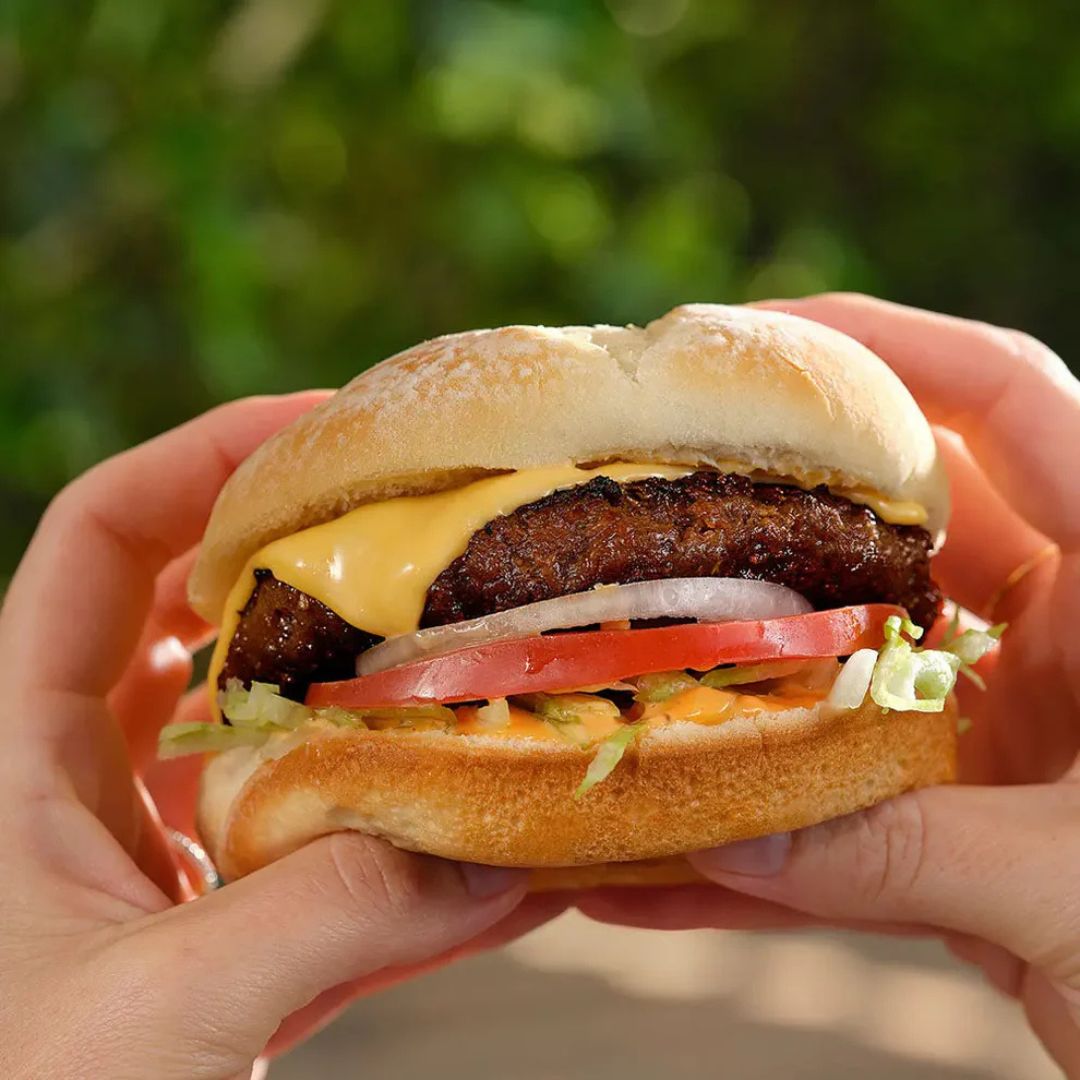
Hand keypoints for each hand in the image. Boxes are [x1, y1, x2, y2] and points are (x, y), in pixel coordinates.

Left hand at [0, 394, 562, 1079]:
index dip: (198, 461)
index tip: (319, 430)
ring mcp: (164, 868)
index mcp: (12, 759)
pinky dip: (410, 857)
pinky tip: (507, 854)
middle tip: (428, 535)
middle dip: (313, 566)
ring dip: (379, 708)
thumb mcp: (152, 1017)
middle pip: (203, 618)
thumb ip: (327, 916)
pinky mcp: (225, 947)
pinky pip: (328, 867)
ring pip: (281, 739)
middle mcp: (87, 790)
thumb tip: (497, 847)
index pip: (97, 541)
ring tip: (483, 668)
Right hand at [579, 295, 1079, 1073]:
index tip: (762, 332)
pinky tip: (646, 865)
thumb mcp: (1076, 895)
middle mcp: (1061, 639)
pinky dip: (752, 828)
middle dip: (775, 499)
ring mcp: (1005, 728)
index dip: (892, 346)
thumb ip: (898, 855)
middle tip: (652, 483)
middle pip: (899, 520)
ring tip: (619, 648)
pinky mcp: (962, 815)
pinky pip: (838, 797)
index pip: (1012, 404)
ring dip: (742, 669)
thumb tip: (724, 832)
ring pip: (849, 658)